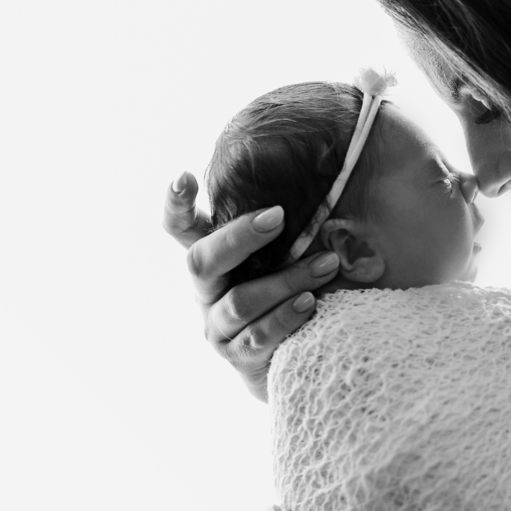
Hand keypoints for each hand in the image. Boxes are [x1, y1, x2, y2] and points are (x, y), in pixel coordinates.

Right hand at [163, 171, 340, 400]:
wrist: (301, 356)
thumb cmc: (298, 286)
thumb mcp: (292, 250)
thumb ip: (299, 216)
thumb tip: (335, 153)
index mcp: (215, 257)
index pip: (181, 228)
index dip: (176, 204)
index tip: (183, 176)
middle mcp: (207, 291)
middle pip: (202, 261)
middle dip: (239, 237)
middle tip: (278, 216)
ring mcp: (218, 326)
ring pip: (241, 301)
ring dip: (287, 280)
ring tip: (327, 265)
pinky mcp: (239, 357)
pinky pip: (257, 337)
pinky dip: (285, 317)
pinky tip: (311, 303)